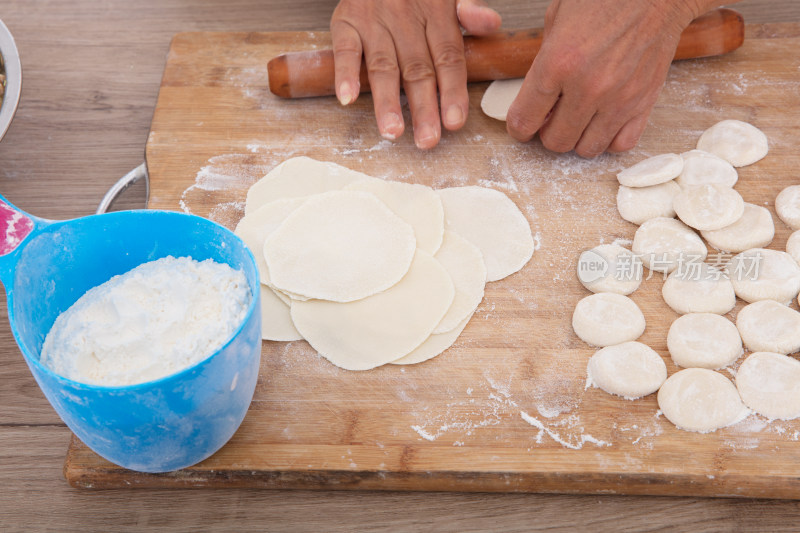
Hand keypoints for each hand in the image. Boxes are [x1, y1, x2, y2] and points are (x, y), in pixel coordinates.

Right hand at [331, 0, 500, 148]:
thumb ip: (468, 11)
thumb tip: (491, 24)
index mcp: (436, 11)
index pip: (448, 56)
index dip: (453, 91)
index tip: (455, 121)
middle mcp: (405, 16)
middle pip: (418, 69)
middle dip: (424, 107)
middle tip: (427, 139)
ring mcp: (374, 20)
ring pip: (383, 65)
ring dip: (386, 101)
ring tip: (392, 131)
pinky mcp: (346, 20)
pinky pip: (345, 49)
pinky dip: (346, 74)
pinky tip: (348, 97)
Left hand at [506, 0, 714, 157]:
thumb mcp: (557, 20)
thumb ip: (542, 61)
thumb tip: (535, 95)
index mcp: (558, 63)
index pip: (524, 120)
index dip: (518, 127)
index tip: (522, 125)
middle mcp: (588, 87)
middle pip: (555, 141)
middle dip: (547, 133)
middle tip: (552, 118)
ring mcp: (618, 99)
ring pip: (586, 149)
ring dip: (578, 138)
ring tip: (578, 119)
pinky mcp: (644, 103)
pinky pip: (621, 144)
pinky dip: (609, 139)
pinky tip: (603, 121)